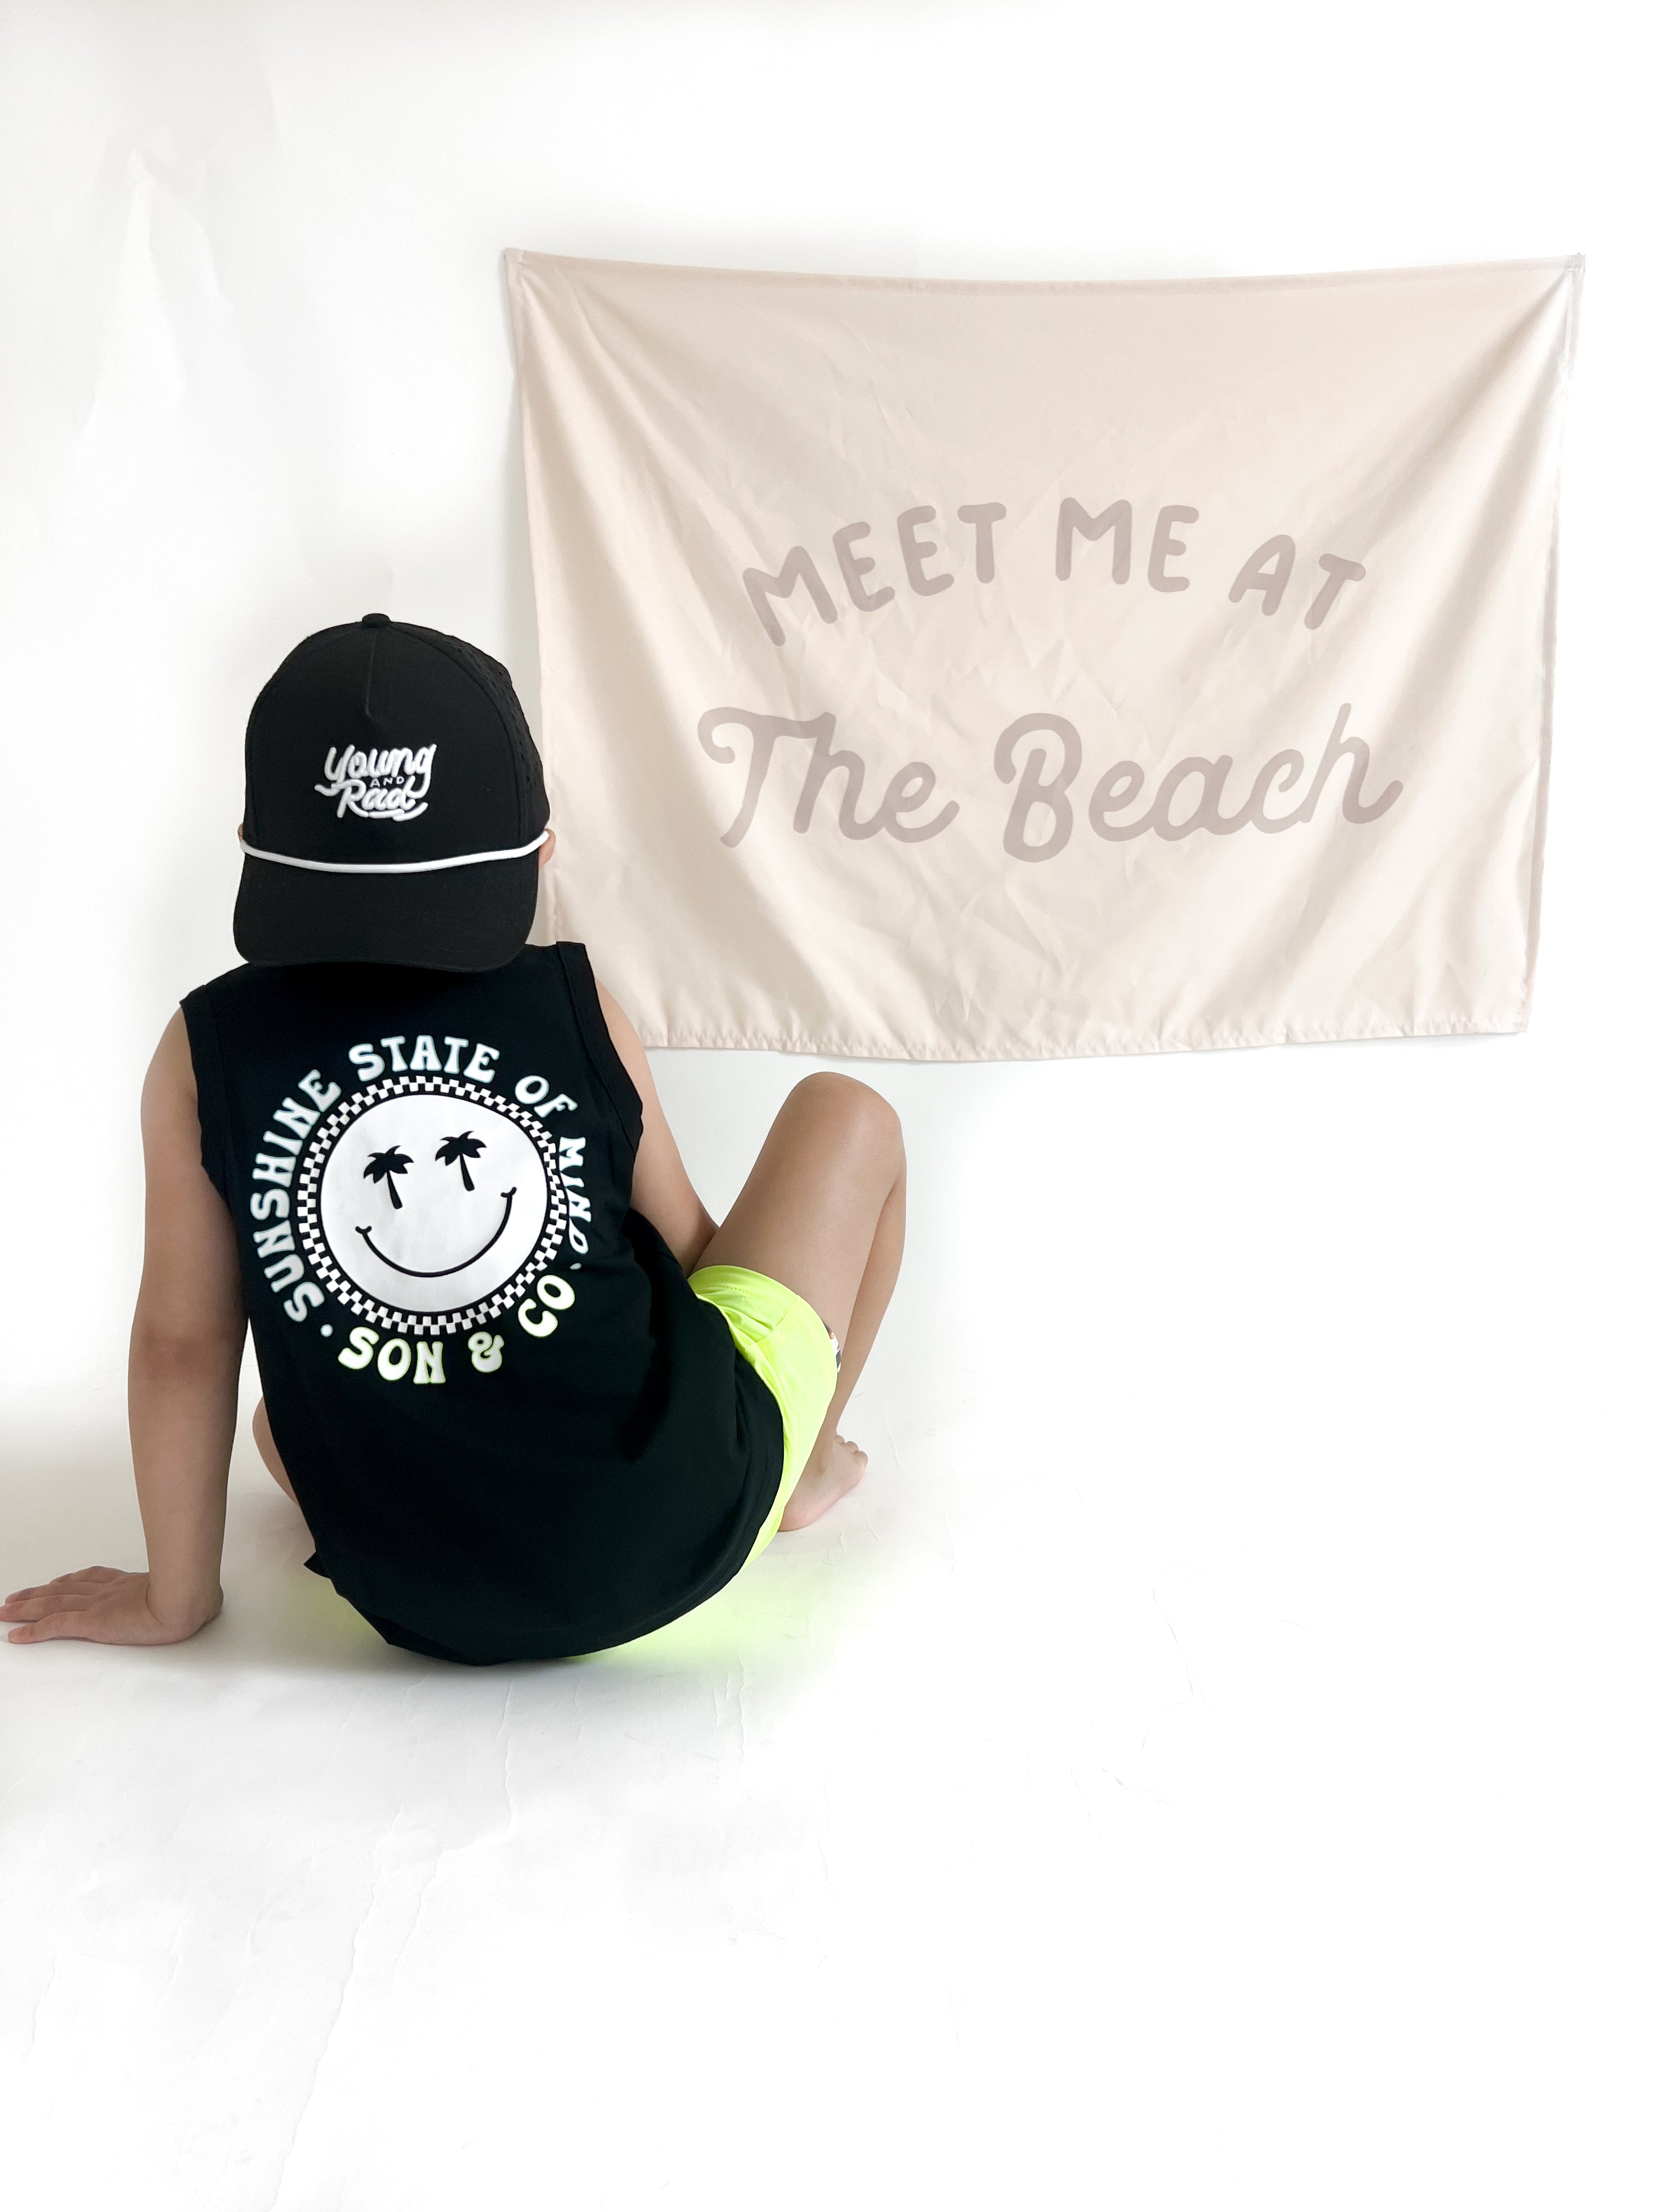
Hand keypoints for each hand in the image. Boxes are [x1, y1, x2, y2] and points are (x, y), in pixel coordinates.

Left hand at [1, 1566, 219, 1646]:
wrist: (187, 1599)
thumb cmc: (192, 1597)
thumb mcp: (187, 1592)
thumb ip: (183, 1594)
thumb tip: (202, 1600)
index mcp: (127, 1584)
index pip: (89, 1579)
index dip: (68, 1581)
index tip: (55, 1583)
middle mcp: (107, 1591)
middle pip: (63, 1590)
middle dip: (37, 1594)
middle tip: (14, 1598)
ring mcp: (98, 1606)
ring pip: (52, 1604)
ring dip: (26, 1608)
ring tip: (6, 1611)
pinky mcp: (92, 1623)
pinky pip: (54, 1626)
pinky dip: (32, 1631)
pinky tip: (15, 1635)